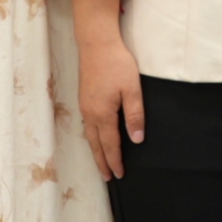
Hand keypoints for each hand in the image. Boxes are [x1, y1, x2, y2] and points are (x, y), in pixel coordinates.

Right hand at [77, 23, 147, 181]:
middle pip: (95, 144)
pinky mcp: (84, 98)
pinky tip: (97, 137)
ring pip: (89, 135)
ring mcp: (85, 105)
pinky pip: (88, 125)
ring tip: (102, 162)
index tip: (118, 175)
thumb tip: (136, 139)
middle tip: (107, 177)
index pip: (109, 144)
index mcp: (102, 114)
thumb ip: (135, 115)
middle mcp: (90, 113)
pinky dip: (92, 137)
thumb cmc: (117, 64)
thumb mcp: (132, 89)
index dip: (114, 160)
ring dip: (96, 150)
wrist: (96, 44)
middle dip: (102, 161)